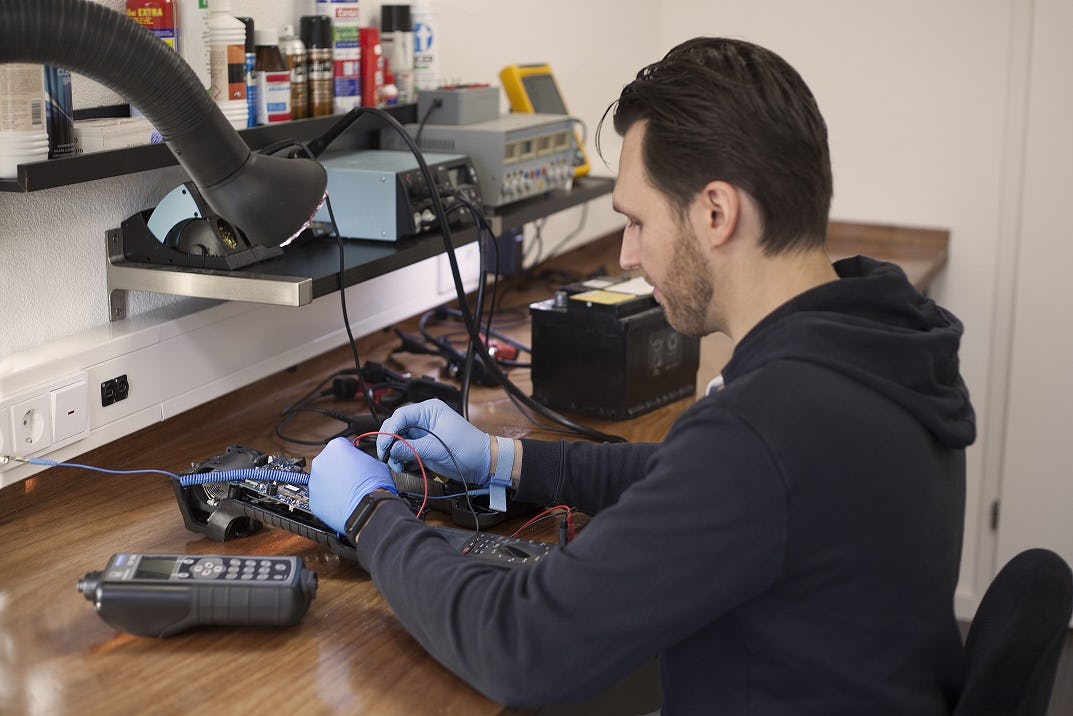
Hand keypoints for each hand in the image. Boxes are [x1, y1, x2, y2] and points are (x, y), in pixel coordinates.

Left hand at [309, 437, 396, 533]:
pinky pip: (322, 497)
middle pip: (329, 462)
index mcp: (336, 447)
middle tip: (352, 478)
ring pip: (323, 480)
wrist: (368, 509)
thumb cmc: (374, 486)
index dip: (351, 454)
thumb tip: (362, 464)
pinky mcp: (314, 500)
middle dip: (338, 469)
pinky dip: (330, 500)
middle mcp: (321, 462)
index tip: (355, 461)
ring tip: (349, 492)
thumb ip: (363, 458)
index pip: (342, 445)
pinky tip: (343, 503)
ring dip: (333, 484)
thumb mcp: (376, 462)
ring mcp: (314, 482)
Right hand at [377, 398, 491, 486]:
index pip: (401, 415)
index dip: (389, 430)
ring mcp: (422, 434)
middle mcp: (423, 419)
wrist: (482, 463)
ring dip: (394, 452)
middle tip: (386, 456)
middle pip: (396, 427)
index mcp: (429, 410)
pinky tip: (402, 466)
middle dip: (389, 442)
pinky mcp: (423, 447)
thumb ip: (411, 448)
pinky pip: (405, 450)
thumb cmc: (468, 448)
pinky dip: (400, 458)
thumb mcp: (436, 448)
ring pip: (398, 440)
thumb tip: (391, 450)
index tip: (385, 445)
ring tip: (397, 464)